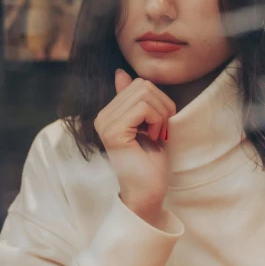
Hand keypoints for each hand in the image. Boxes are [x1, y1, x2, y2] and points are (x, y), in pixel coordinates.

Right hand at [94, 69, 175, 225]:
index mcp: (108, 113)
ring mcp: (105, 124)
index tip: (159, 123)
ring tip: (156, 133)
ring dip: (161, 113)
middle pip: (142, 85)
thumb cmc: (150, 162)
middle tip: (161, 129)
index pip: (138, 83)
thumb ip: (135, 101)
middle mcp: (102, 117)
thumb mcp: (146, 123)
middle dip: (162, 105)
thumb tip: (120, 73)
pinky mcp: (113, 132)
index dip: (158, 99)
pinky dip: (156, 120)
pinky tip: (152, 136)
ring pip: (144, 94)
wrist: (147, 192)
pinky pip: (143, 108)